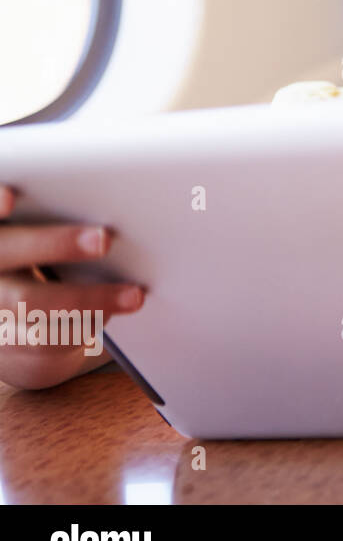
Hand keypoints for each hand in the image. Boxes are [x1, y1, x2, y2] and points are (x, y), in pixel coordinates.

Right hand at [0, 184, 144, 389]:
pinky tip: (110, 316)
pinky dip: (83, 327)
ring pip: (31, 304)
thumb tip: (109, 194)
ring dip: (89, 299)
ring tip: (133, 295)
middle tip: (102, 239)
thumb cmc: (37, 262)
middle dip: (54, 245)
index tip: (13, 198)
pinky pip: (45, 341)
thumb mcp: (34, 239)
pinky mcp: (9, 346)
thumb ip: (48, 219)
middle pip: (6, 253)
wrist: (18, 325)